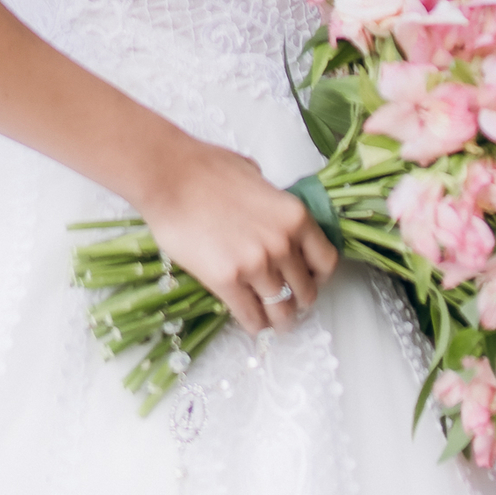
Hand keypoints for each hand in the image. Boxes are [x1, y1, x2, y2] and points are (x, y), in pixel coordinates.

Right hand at [141, 139, 337, 335]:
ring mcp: (256, 264)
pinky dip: (254, 325)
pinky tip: (251, 323)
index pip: (326, 262)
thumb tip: (269, 212)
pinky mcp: (227, 281)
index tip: (309, 281)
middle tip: (289, 305)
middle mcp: (283, 243)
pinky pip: (251, 317)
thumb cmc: (207, 169)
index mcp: (295, 216)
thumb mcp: (256, 178)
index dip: (318, 277)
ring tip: (273, 323)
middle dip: (298, 302)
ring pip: (281, 311)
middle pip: (306, 291)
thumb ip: (270, 202)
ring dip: (278, 320)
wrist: (170, 177)